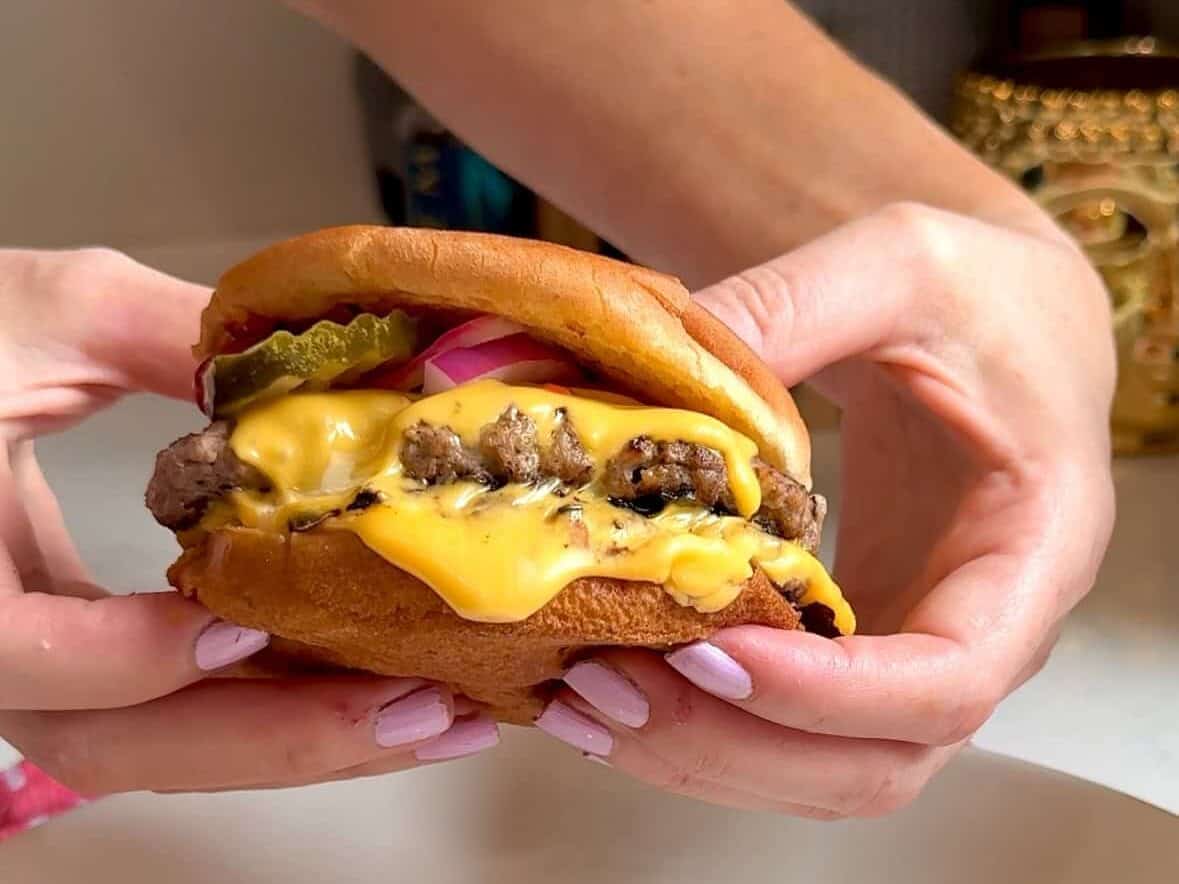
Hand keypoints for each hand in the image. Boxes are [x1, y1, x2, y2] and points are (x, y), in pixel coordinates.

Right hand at [0, 248, 498, 794]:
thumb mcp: (52, 313)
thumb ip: (169, 335)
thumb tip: (313, 370)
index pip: (13, 649)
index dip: (126, 660)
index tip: (239, 630)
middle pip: (113, 743)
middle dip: (274, 740)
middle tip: (419, 715)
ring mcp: (38, 660)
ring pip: (154, 748)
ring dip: (297, 742)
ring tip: (431, 719)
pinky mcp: (82, 653)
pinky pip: (173, 709)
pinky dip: (269, 708)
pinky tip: (366, 685)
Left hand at [536, 203, 1114, 816]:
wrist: (996, 320)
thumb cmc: (977, 291)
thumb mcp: (900, 264)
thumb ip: (792, 304)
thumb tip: (656, 363)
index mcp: (1031, 550)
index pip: (949, 680)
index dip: (827, 696)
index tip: (709, 651)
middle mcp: (982, 631)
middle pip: (872, 761)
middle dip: (732, 742)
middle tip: (607, 683)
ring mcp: (916, 650)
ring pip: (819, 769)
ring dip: (698, 753)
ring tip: (579, 699)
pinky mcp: (857, 644)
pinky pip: (786, 727)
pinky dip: (698, 726)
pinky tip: (606, 685)